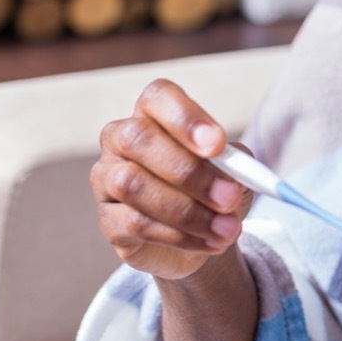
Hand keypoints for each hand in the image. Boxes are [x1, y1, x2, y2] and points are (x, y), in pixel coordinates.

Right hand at [90, 79, 252, 279]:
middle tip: (229, 197)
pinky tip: (211, 243)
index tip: (218, 145)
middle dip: (189, 171)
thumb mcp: (234, 171)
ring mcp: (106, 178)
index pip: (158, 97)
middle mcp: (121, 138)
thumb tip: (235, 177)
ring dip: (188, 211)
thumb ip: (234, 165)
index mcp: (154, 113)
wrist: (202, 234)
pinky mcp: (107, 219)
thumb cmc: (215, 188)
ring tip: (229, 229)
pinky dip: (180, 236)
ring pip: (133, 185)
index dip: (186, 118)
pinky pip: (134, 224)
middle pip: (139, 139)